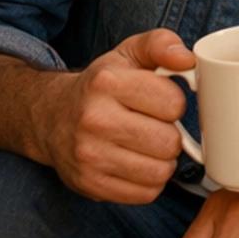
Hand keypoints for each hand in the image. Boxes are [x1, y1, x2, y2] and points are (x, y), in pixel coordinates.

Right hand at [30, 28, 195, 203]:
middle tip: (154, 127)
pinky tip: (135, 164)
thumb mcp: (127, 53)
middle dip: (170, 135)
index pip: (173, 103)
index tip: (160, 102)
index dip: (174, 103)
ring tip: (146, 146)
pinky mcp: (90, 184)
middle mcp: (94, 120)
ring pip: (160, 172)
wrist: (51, 117)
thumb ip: (161, 43)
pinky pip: (145, 194)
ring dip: (162, 161)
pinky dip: (148, 182)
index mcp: (107, 83)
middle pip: (169, 142)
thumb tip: (187, 59)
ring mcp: (89, 156)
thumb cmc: (100, 86)